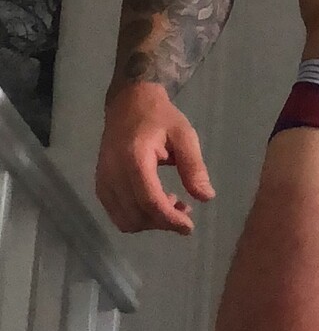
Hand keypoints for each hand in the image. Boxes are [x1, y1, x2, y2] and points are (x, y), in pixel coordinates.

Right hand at [95, 84, 215, 235]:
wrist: (129, 103)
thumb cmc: (159, 118)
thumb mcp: (184, 135)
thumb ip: (194, 167)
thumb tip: (206, 197)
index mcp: (134, 158)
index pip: (150, 201)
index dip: (170, 220)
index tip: (189, 227)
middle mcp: (113, 172)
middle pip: (137, 215)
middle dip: (163, 222)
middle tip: (184, 210)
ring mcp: (103, 179)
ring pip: (125, 219)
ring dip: (150, 222)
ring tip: (171, 204)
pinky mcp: (101, 184)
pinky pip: (116, 213)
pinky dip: (136, 216)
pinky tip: (154, 202)